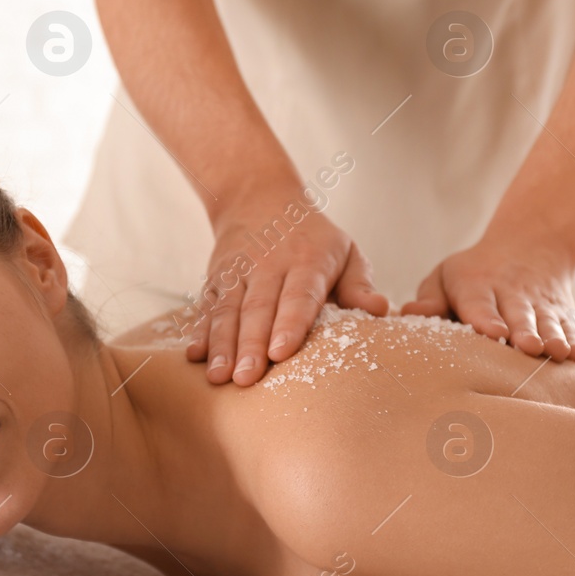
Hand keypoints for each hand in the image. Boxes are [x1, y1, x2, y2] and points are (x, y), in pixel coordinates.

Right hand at [188, 190, 388, 385]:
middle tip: (247, 379)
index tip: (281, 352)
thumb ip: (359, 283)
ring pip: (228, 309)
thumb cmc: (313, 238)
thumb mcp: (344, 250)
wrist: (259, 197)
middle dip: (251, 345)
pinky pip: (207, 306)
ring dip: (222, 344)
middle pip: (258, 308)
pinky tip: (195, 356)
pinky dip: (199, 330)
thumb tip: (379, 309)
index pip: (299, 295)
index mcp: (307, 260)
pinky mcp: (215, 277)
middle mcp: (268, 264)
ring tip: (219, 377)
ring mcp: (238, 270)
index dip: (290, 323)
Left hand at [402, 229, 574, 362]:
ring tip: (557, 352)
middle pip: (518, 314)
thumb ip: (430, 298)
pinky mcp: (561, 311)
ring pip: (547, 321)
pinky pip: (569, 325)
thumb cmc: (474, 272)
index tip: (494, 334)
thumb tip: (408, 314)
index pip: (480, 303)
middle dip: (524, 331)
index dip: (487, 318)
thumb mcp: (447, 274)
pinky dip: (574, 339)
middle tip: (527, 347)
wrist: (531, 242)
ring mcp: (540, 303)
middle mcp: (511, 293)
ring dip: (552, 337)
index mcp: (477, 284)